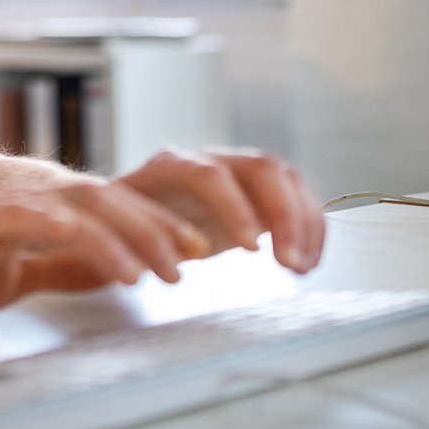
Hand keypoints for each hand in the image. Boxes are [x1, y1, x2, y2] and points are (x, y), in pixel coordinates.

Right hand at [0, 189, 183, 327]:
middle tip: (198, 256)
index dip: (152, 228)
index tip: (195, 251)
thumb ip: (43, 265)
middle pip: (105, 200)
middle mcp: (20, 201)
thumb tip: (93, 270)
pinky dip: (71, 235)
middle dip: (158, 227)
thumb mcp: (0, 277)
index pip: (104, 213)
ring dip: (130, 236)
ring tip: (164, 270)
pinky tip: (101, 255)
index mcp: (30, 215)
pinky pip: (29, 220)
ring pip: (80, 206)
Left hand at [114, 147, 324, 273]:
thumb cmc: (120, 229)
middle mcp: (209, 160)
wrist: (128, 218)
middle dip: (283, 214)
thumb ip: (137, 241)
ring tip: (301, 268)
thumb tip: (163, 260)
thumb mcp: (119, 233)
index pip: (209, 174)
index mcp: (170, 166)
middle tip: (288, 263)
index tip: (251, 248)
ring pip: (284, 179)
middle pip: (260, 167)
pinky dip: (308, 229)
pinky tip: (306, 263)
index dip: (234, 208)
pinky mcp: (258, 193)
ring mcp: (237, 172)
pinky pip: (294, 199)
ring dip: (303, 222)